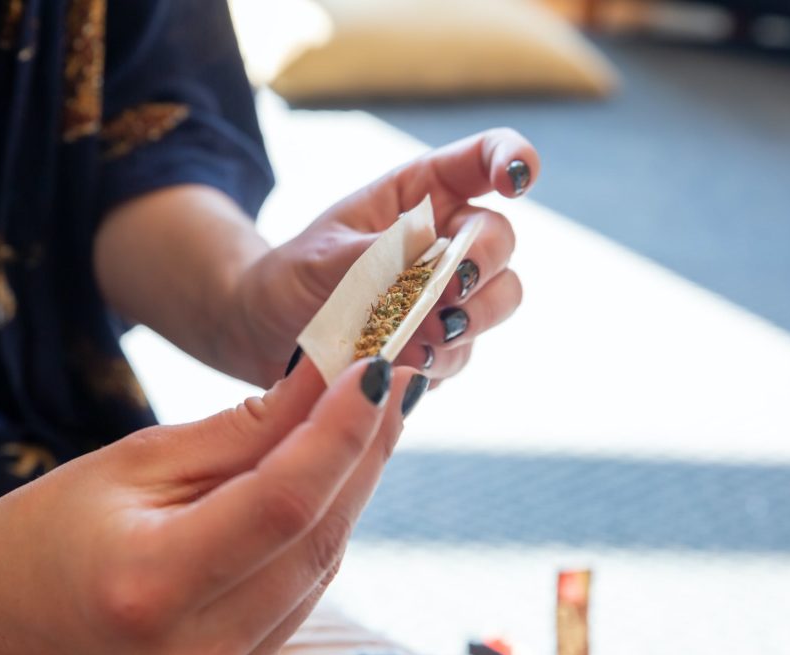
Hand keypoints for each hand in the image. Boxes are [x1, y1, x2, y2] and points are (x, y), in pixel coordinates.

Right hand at [0, 358, 415, 654]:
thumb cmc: (49, 531)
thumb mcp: (136, 461)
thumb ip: (241, 429)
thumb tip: (327, 379)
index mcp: (153, 587)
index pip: (286, 501)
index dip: (345, 430)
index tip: (379, 368)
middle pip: (320, 539)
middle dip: (367, 450)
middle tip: (393, 381)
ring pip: (322, 569)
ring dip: (352, 489)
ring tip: (366, 420)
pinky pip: (302, 598)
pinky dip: (321, 534)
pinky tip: (329, 482)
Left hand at [230, 128, 539, 385]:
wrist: (272, 336)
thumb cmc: (295, 277)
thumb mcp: (323, 257)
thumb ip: (378, 256)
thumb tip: (431, 261)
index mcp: (420, 194)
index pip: (483, 159)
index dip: (512, 160)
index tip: (517, 181)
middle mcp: (446, 238)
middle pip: (501, 238)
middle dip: (481, 263)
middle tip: (447, 288)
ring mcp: (451, 294)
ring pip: (501, 298)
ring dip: (469, 317)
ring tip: (421, 333)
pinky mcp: (446, 343)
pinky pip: (467, 352)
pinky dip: (439, 359)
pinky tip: (402, 359)